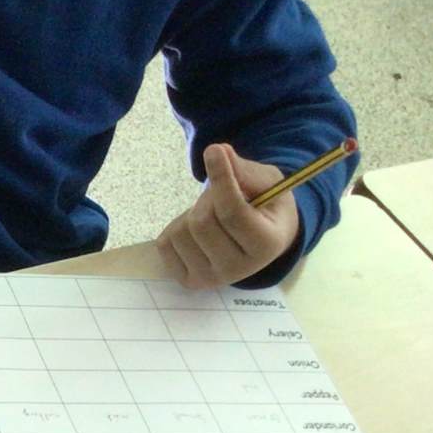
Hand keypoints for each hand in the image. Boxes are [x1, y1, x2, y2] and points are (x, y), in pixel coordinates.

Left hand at [156, 143, 299, 288]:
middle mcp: (238, 270)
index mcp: (265, 245)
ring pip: (180, 233)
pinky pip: (164, 244)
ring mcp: (210, 280)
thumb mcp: (267, 183)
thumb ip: (245, 170)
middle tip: (220, 196)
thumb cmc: (265, 207)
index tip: (213, 152)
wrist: (260, 241)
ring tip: (212, 215)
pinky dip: (176, 227)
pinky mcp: (189, 281)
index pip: (232, 213)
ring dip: (192, 213)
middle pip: (202, 222)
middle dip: (207, 199)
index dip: (221, 179)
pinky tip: (197, 231)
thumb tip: (217, 152)